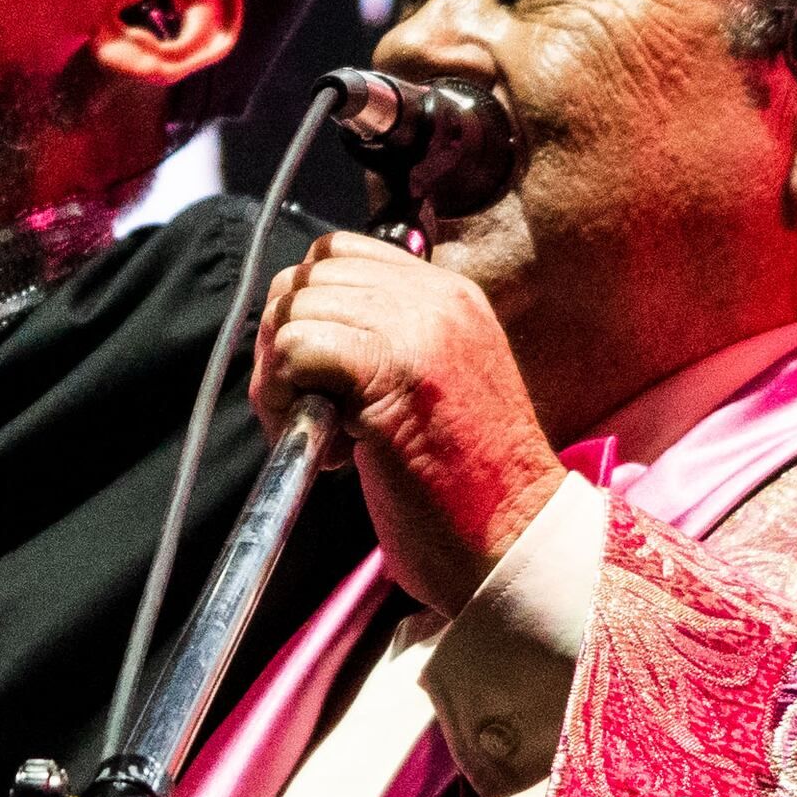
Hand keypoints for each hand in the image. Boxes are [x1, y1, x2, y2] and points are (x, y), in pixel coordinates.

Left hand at [252, 232, 569, 612]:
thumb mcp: (431, 392)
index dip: (305, 311)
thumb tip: (296, 334)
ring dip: (279, 378)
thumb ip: (382, 348)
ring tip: (321, 436)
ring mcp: (419, 328)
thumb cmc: (467, 491)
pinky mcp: (394, 369)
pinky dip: (284, 398)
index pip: (339, 255)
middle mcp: (436, 299)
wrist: (516, 541)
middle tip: (304, 412)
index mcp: (448, 297)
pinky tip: (327, 448)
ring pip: (294, 309)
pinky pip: (296, 347)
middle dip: (281, 342)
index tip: (314, 378)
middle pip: (308, 276)